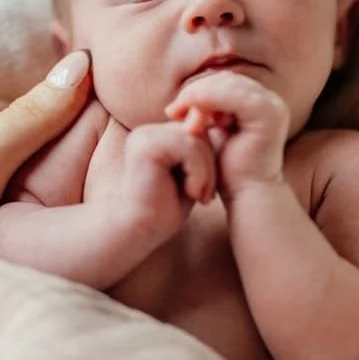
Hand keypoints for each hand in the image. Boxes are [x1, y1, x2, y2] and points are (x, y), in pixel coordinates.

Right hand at [119, 120, 216, 239]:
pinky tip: (191, 193)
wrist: (138, 234)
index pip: (196, 129)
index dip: (209, 156)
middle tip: (207, 194)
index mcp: (155, 135)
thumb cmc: (165, 208)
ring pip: (196, 139)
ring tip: (200, 195)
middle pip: (198, 130)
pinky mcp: (145, 146)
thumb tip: (220, 125)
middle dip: (210, 162)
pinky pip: (189, 147)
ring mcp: (144, 136)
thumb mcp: (190, 174)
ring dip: (206, 171)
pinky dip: (199, 173)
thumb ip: (201, 149)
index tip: (207, 187)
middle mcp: (147, 131)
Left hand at [165, 72, 288, 198]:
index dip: (199, 90)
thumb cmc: (230, 171)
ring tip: (177, 114)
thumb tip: (183, 99)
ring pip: (228, 85)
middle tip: (171, 111)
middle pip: (227, 80)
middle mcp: (271, 100)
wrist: (247, 195)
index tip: (174, 109)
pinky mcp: (268, 115)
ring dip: (199, 96)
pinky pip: (234, 98)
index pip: (226, 83)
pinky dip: (208, 101)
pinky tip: (191, 117)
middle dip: (196, 92)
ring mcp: (273, 106)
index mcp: (261, 102)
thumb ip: (206, 114)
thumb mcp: (215, 135)